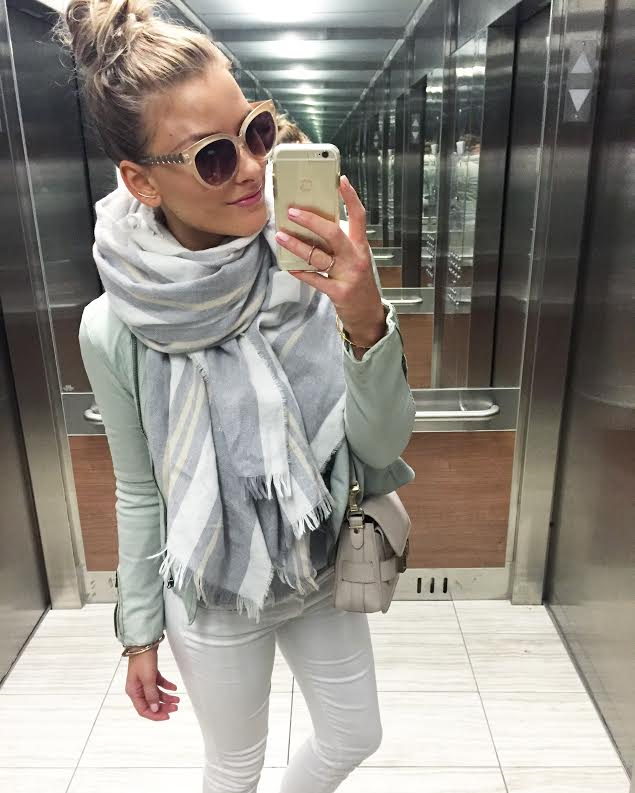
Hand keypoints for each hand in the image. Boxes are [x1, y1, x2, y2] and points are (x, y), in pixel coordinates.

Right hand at [125, 646, 179, 721]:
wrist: (145, 642)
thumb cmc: (143, 659)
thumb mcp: (148, 678)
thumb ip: (151, 694)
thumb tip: (154, 709)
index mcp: (133, 691)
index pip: (143, 710)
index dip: (155, 715)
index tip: (167, 716)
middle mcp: (137, 688)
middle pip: (151, 703)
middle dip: (163, 707)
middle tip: (175, 707)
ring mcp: (143, 681)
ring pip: (156, 694)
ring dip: (166, 697)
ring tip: (177, 699)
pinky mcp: (149, 674)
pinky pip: (159, 684)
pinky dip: (166, 686)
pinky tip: (174, 688)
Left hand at [274, 175, 385, 349]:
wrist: (367, 313)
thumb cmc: (357, 280)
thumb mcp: (355, 258)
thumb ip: (340, 242)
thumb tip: (314, 224)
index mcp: (360, 245)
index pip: (358, 216)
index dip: (350, 197)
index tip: (340, 180)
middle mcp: (356, 257)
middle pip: (333, 233)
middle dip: (311, 220)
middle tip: (292, 211)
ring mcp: (348, 275)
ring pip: (318, 256)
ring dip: (297, 245)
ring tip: (280, 236)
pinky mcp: (338, 292)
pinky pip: (315, 279)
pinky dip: (300, 272)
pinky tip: (288, 266)